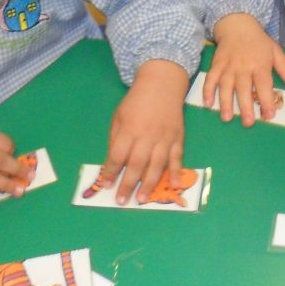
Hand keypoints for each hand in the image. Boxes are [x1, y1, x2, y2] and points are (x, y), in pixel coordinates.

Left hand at [102, 59, 189, 204]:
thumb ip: (116, 139)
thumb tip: (113, 163)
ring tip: (142, 199)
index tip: (106, 185)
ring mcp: (164, 138)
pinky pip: (177, 158)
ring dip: (149, 183)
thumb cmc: (136, 102)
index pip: (118, 155)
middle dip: (128, 184)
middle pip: (136, 164)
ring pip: (157, 165)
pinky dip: (176, 172)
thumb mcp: (119, 116)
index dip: (111, 171)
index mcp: (129, 129)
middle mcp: (147, 135)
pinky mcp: (178, 138)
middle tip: (122, 201)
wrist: (162, 84)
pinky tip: (174, 185)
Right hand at [207, 13, 284, 126]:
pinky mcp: (216, 65)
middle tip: (248, 123)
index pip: (264, 85)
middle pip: (244, 89)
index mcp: (260, 64)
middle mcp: (243, 67)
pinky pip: (210, 79)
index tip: (269, 115)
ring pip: (226, 86)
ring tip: (227, 118)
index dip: (267, 100)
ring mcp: (228, 66)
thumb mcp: (275, 51)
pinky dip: (207, 91)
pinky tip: (207, 103)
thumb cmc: (258, 41)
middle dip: (246, 106)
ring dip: (225, 102)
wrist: (237, 24)